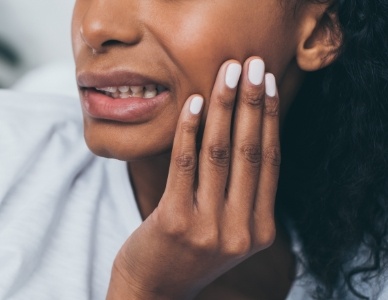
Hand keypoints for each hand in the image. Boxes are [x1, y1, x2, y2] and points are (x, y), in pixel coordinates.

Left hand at [107, 57, 280, 298]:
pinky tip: (194, 102)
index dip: (271, 119)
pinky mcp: (176, 221)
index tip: (269, 84)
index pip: (270, 162)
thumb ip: (242, 194)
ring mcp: (210, 228)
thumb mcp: (226, 228)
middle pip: (250, 151)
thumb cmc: (190, 251)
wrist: (155, 289)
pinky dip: (189, 128)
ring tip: (227, 72)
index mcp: (260, 229)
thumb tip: (249, 135)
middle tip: (253, 64)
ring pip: (220, 153)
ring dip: (224, 106)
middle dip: (253, 102)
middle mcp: (241, 230)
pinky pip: (185, 163)